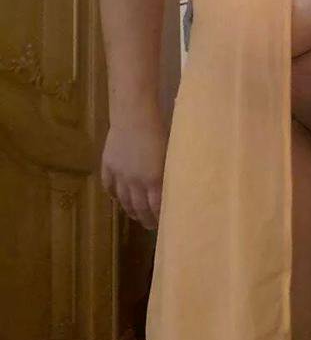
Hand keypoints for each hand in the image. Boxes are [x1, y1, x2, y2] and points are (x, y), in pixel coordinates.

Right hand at [101, 109, 167, 229]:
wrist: (135, 114)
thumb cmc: (160, 130)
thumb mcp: (170, 154)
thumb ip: (169, 173)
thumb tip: (173, 187)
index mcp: (154, 179)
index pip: (156, 207)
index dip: (159, 218)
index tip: (165, 225)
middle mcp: (135, 181)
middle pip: (139, 207)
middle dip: (145, 219)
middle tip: (150, 226)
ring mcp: (119, 174)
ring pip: (123, 200)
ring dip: (130, 210)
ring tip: (135, 216)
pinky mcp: (108, 165)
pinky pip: (109, 186)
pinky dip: (113, 195)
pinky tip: (117, 199)